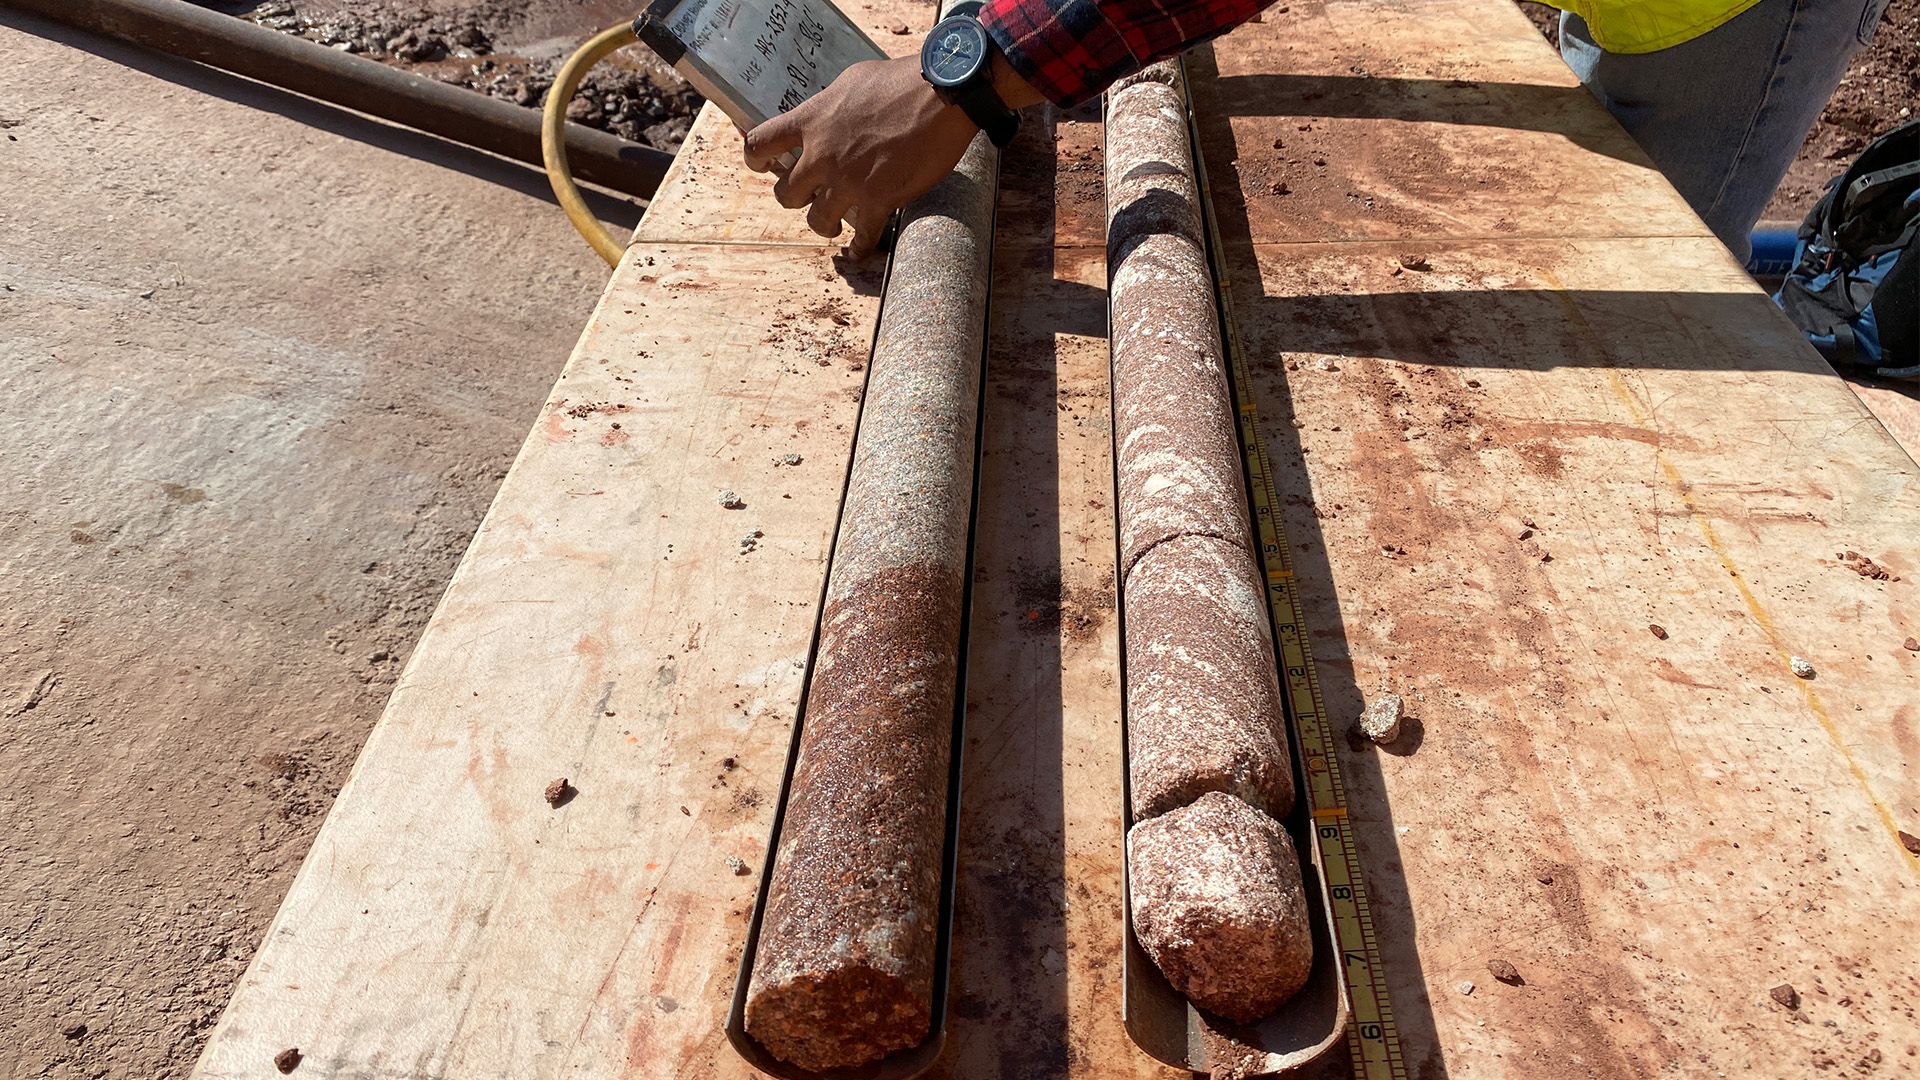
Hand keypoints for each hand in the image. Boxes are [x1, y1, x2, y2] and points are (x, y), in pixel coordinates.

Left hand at [743, 55, 979, 259]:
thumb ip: (830, 106)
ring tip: (833, 226)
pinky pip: (862, 236)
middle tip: (808, 198)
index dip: (754, 159)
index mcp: (812, 121)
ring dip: (824, 225)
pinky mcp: (879, 200)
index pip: (761, 144)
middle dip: (794, 198)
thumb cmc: (900, 80)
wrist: (941, 95)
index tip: (758, 166)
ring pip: (817, 220)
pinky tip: (858, 252)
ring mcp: (849, 181)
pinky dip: (859, 248)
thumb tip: (826, 115)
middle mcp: (822, 154)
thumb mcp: (851, 81)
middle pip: (785, 193)